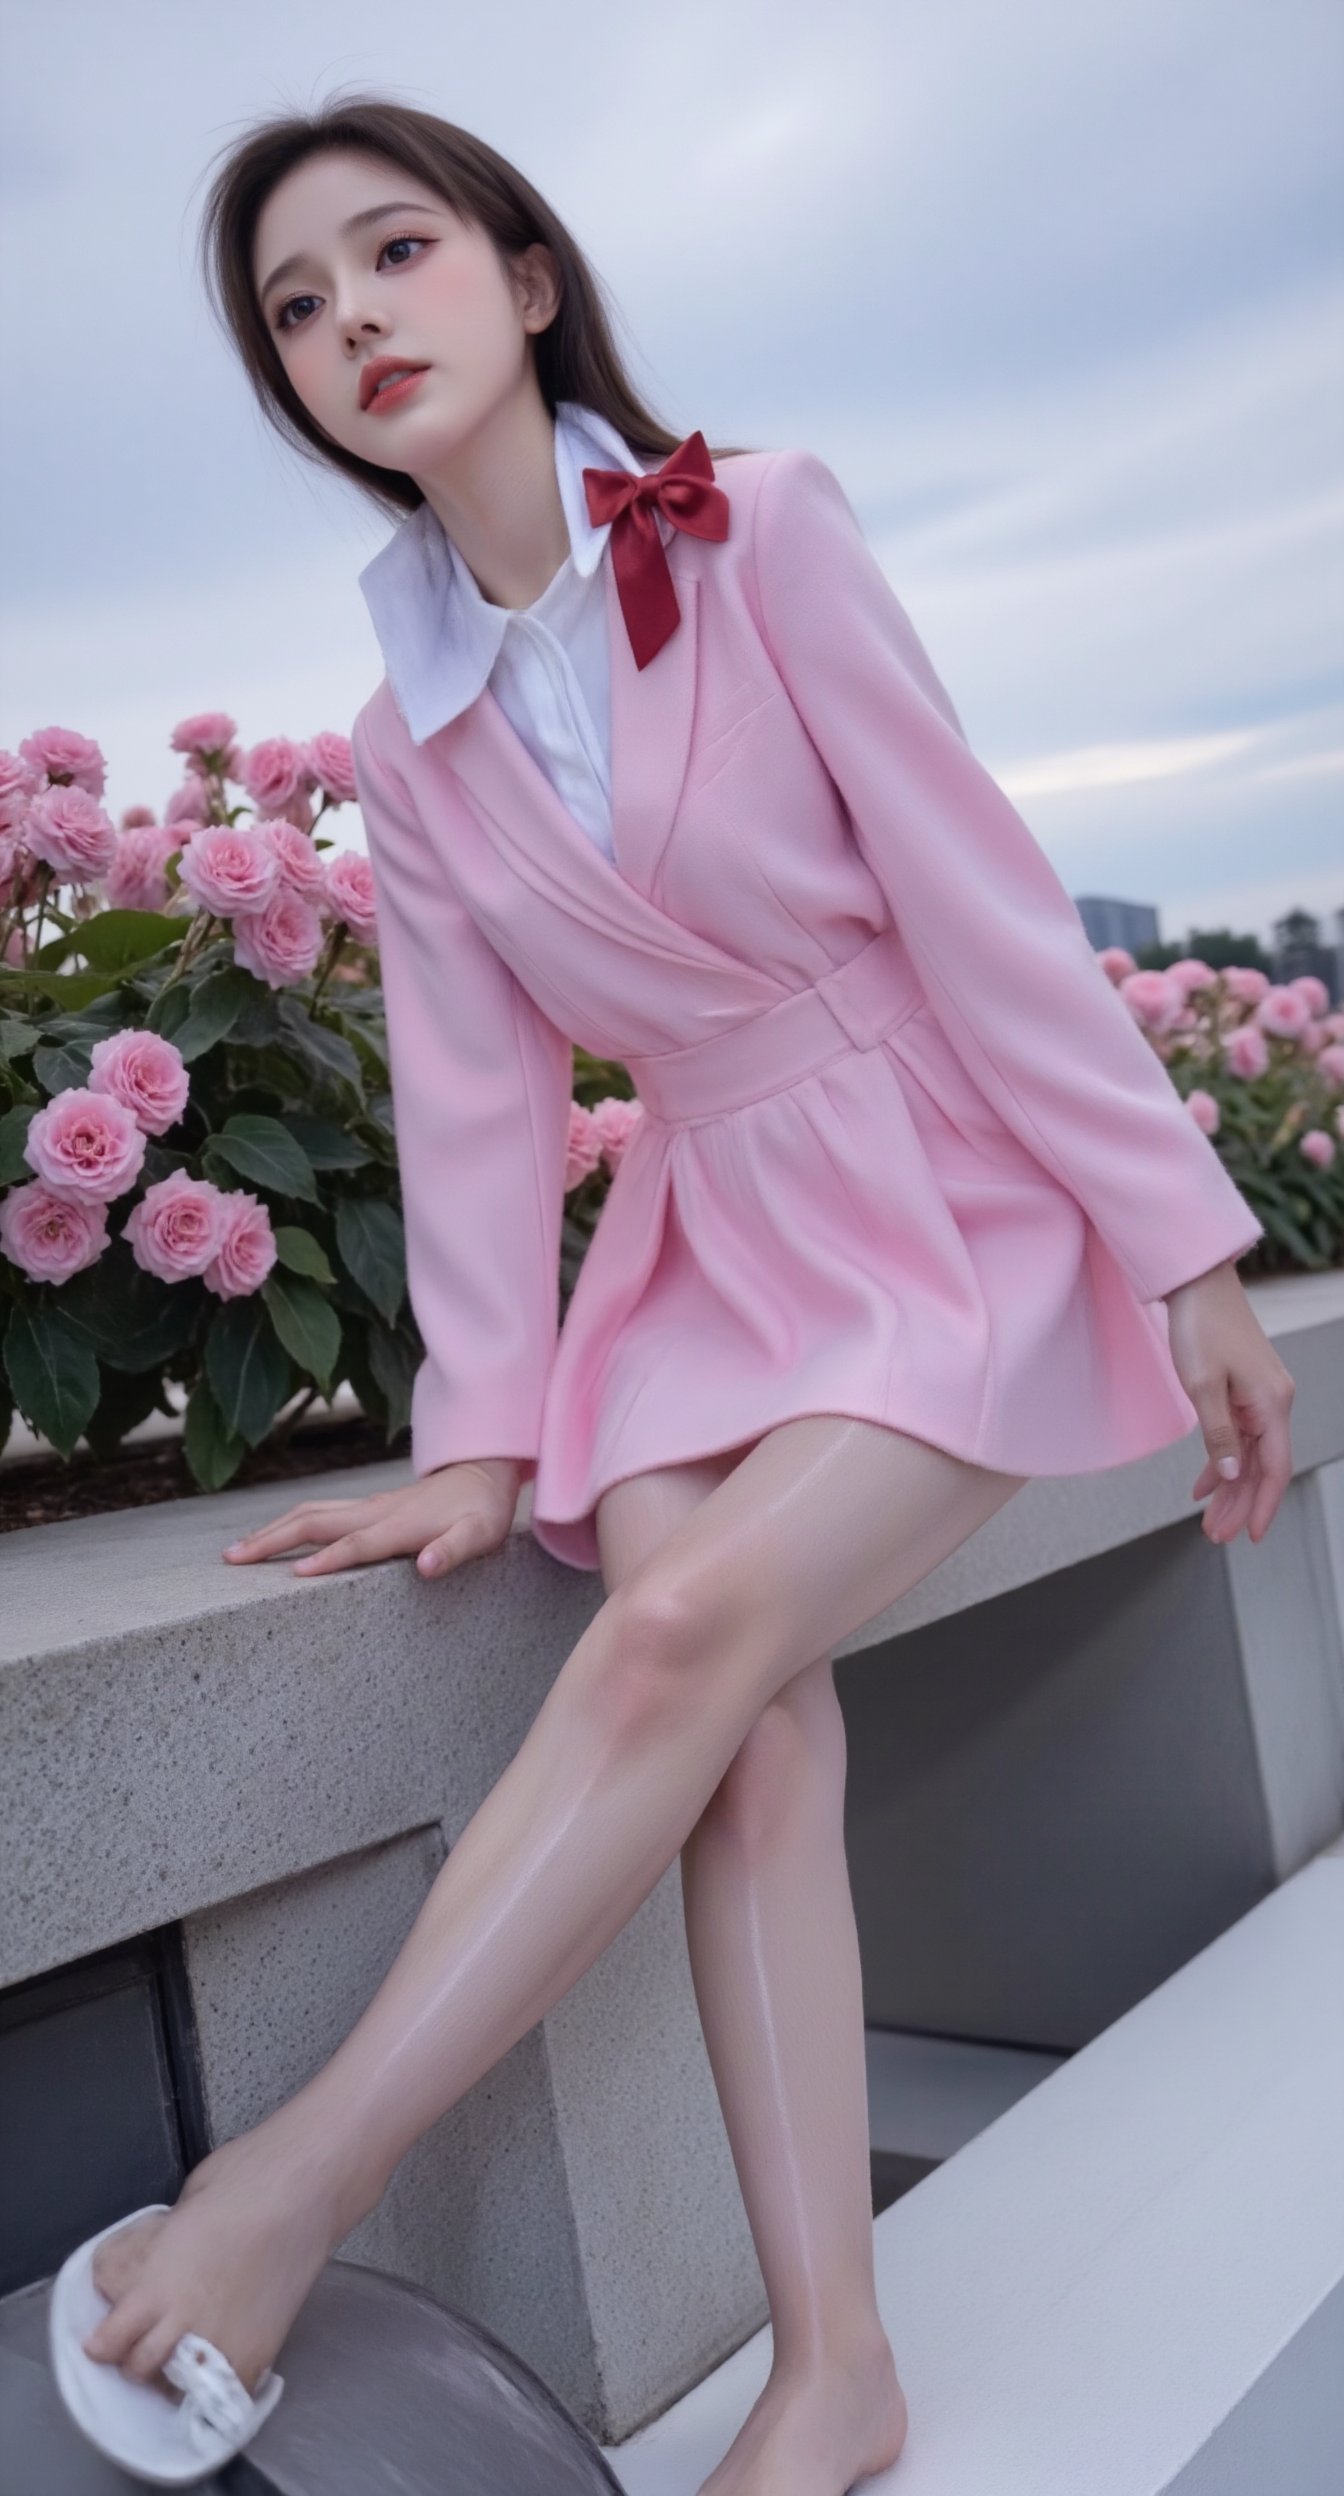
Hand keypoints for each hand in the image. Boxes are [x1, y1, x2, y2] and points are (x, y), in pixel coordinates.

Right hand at [221, 1457, 522, 1578]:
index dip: (329, 1559)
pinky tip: (271, 1536)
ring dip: (271, 1529)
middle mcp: (376, 1511)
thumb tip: (429, 1567)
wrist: (482, 1472)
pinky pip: (318, 1512)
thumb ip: (454, 1550)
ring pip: (310, 1513)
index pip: (358, 1544)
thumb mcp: (480, 1535)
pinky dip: (288, 1523)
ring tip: (236, 1550)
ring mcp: (367, 1506)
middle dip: (272, 1540)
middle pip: (315, 1523)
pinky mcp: (364, 1506)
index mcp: (401, 1524)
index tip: (293, 1575)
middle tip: (231, 1559)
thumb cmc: (482, 1511)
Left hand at [1164, 1260, 1294, 1543]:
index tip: (1251, 1535)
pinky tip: (1203, 1485)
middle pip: (1261, 1467)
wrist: (1197, 1282)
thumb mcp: (1202, 1385)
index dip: (1265, 1505)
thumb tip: (1232, 1476)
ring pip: (1249, 1455)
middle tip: (1215, 1535)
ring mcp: (1260, 1397)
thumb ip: (1218, 1434)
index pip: (1275, 1468)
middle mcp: (1273, 1403)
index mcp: (1271, 1404)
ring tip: (1208, 1520)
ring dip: (1230, 1488)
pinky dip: (1222, 1461)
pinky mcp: (1245, 1390)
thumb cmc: (1200, 1326)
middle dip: (1240, 1504)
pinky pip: (1239, 1436)